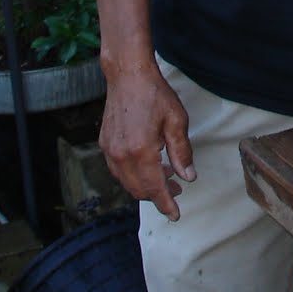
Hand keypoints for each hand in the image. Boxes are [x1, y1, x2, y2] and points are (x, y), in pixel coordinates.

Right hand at [99, 63, 194, 220]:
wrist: (128, 75)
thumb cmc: (154, 94)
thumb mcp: (177, 122)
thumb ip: (182, 152)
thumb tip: (188, 177)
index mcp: (142, 152)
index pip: (155, 189)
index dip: (167, 204)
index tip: (176, 216)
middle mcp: (122, 156)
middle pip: (139, 190)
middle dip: (158, 195)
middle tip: (177, 187)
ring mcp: (110, 152)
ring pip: (127, 183)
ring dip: (145, 185)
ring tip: (166, 173)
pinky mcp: (104, 145)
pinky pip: (119, 171)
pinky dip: (133, 175)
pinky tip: (148, 163)